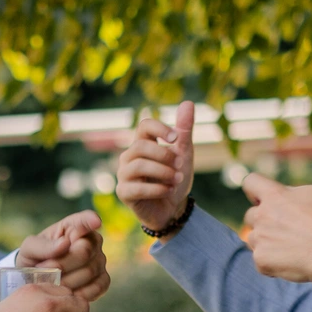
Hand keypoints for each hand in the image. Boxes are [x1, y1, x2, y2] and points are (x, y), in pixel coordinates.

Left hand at [18, 211, 110, 300]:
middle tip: (44, 271)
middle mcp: (92, 241)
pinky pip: (98, 287)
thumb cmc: (34, 259)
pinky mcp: (103, 280)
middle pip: (84, 252)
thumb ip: (42, 246)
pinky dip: (80, 293)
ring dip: (66, 281)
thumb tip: (64, 243)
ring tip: (51, 282)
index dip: (91, 220)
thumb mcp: (29, 249)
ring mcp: (100, 261)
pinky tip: (67, 292)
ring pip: (89, 272)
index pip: (85, 220)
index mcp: (73, 227)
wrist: (37, 282)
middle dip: (61, 265)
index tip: (95, 221)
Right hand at [116, 99, 195, 232]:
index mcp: (143, 144)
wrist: (173, 209)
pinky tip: (169, 190)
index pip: (144, 126)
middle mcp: (129, 157)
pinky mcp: (124, 193)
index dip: (160, 128)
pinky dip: (157, 188)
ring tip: (177, 179)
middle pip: (141, 145)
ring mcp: (124, 175)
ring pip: (139, 165)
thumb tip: (188, 103)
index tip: (175, 139)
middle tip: (181, 165)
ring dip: (163, 172)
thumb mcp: (184, 153)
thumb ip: (184, 131)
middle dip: (164, 154)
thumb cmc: (174, 179)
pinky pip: (137, 187)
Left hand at [241, 130, 311, 283]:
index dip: (256, 189)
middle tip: (290, 228)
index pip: (250, 183)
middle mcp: (262, 216)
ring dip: (267, 241)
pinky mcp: (262, 261)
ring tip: (292, 244)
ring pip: (253, 238)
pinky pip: (260, 260)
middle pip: (251, 215)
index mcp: (275, 196)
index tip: (266, 196)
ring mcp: (260, 240)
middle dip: (266, 220)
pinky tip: (292, 260)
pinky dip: (272, 262)